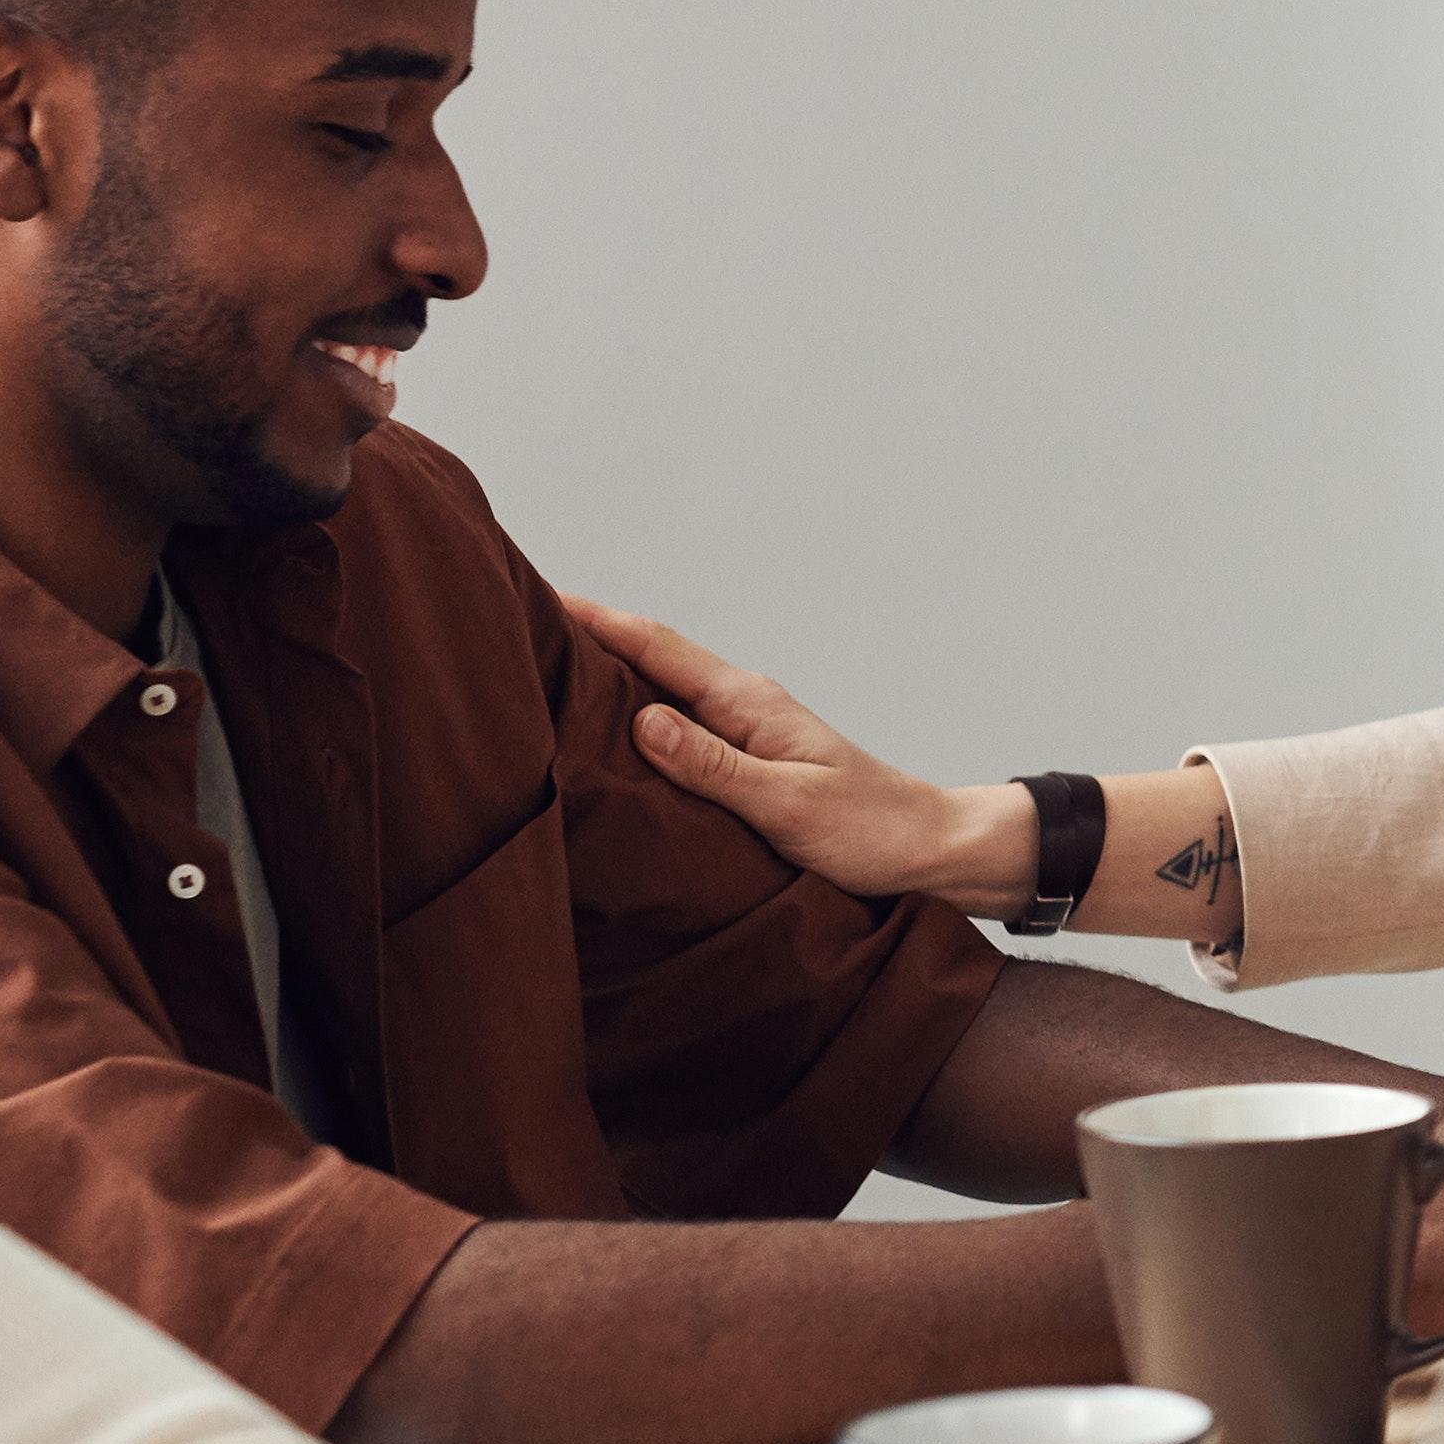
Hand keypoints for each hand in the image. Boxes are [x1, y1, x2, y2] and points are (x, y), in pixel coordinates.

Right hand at [564, 598, 999, 907]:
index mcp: (747, 703)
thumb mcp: (786, 805)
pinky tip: (606, 731)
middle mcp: (742, 705)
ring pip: (660, 690)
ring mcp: (745, 730)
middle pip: (651, 658)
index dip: (594, 620)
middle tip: (515, 622)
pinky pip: (679, 726)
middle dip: (586, 637)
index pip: (656, 648)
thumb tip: (642, 720)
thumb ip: (715, 767)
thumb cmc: (867, 831)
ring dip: (606, 675)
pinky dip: (634, 717)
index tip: (535, 594)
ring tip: (540, 667)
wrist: (928, 849)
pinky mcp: (747, 760)